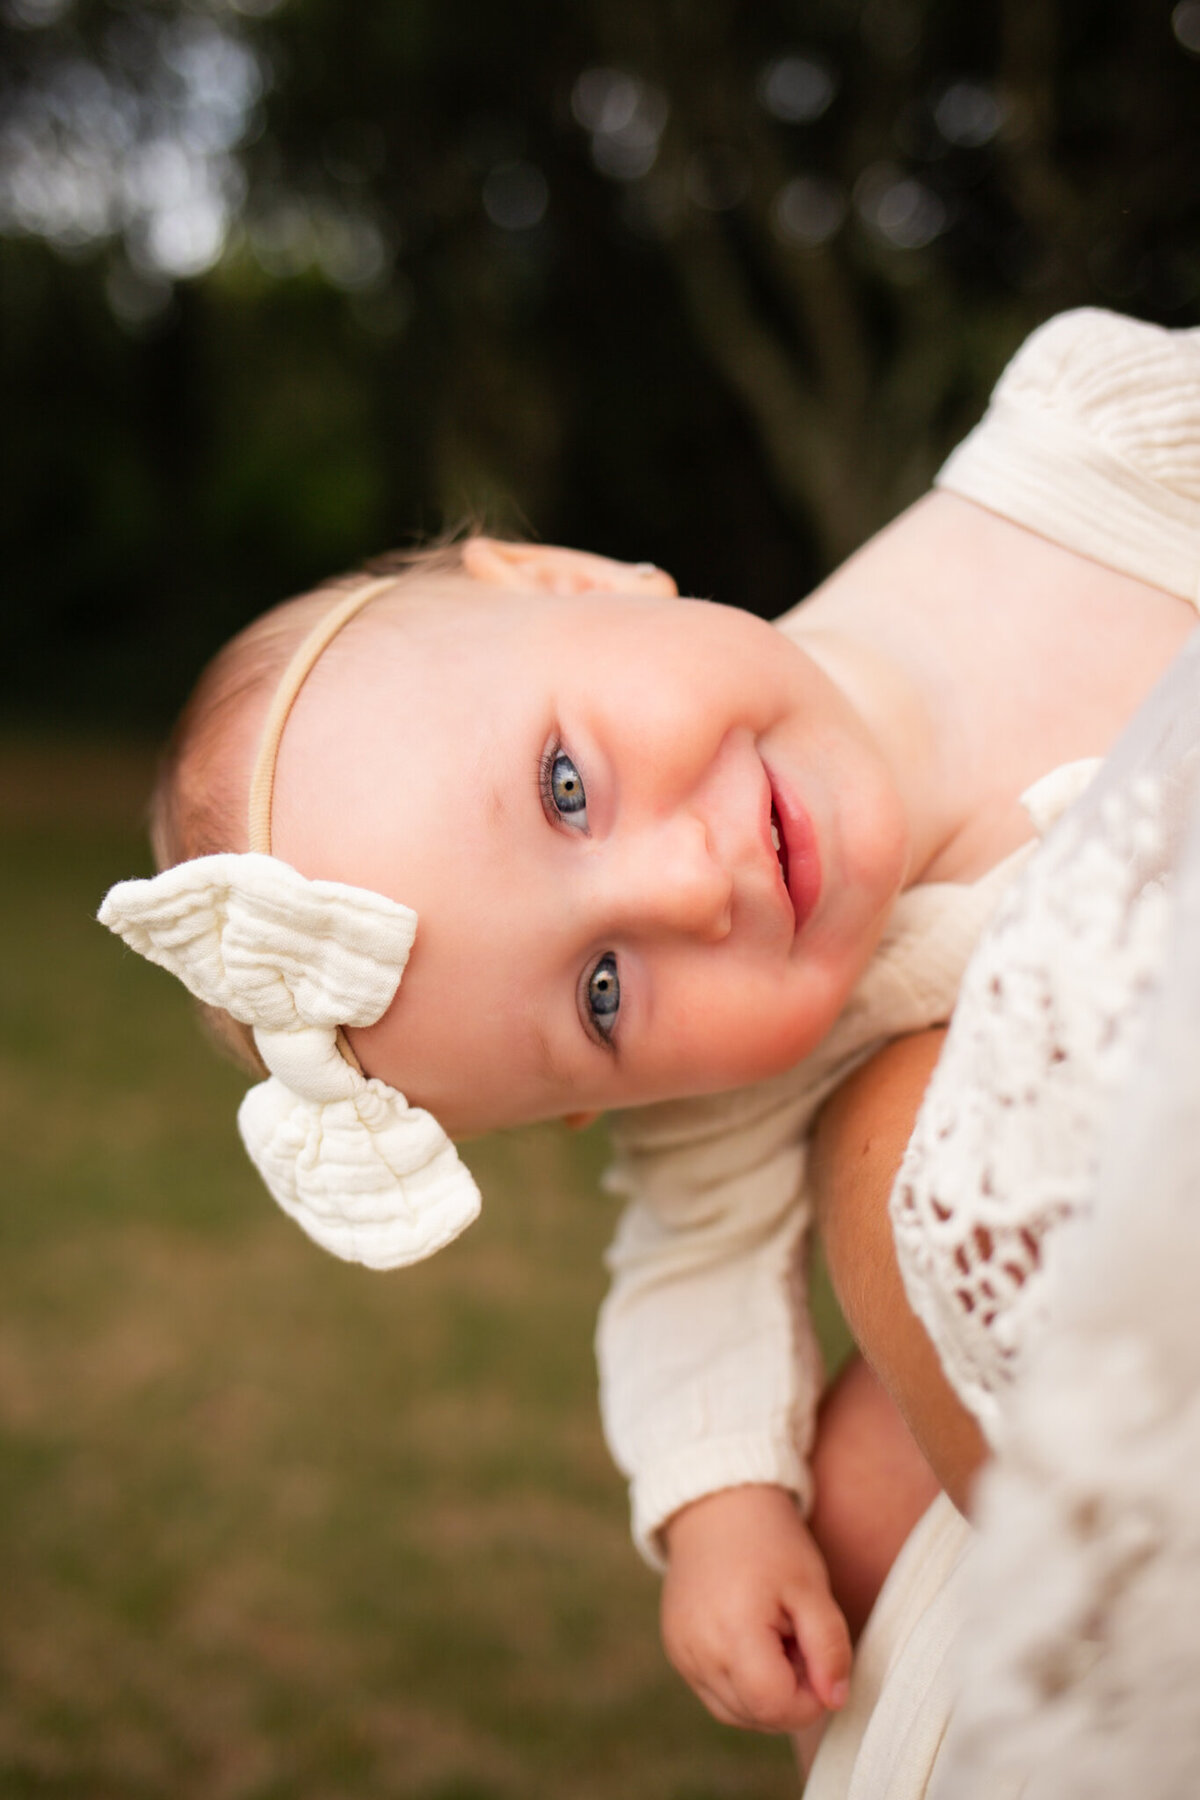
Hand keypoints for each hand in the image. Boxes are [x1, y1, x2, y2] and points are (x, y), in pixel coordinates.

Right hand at [660, 1484, 851, 1733]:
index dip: (810, 1697)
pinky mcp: (676, 1650)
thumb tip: (836, 1700)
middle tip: (797, 1639)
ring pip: (734, 1711)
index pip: (776, 1707)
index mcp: (732, 1632)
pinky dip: (741, 1682)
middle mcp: (697, 1651)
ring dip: (765, 1692)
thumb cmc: (771, 1542)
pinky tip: (752, 1639)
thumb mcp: (811, 1587)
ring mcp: (680, 1653)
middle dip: (789, 1694)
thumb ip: (830, 1648)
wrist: (717, 1505)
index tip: (819, 1657)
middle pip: (756, 1715)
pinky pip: (714, 1692)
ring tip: (775, 1637)